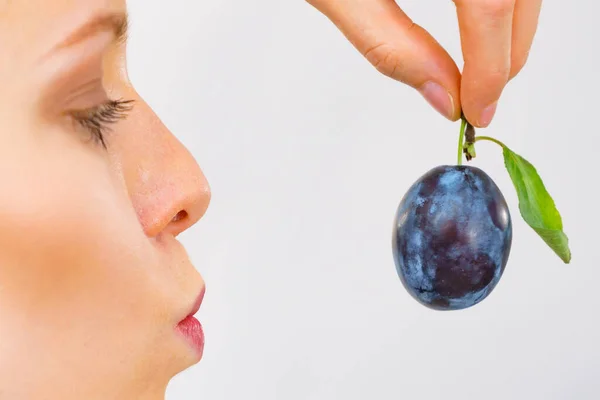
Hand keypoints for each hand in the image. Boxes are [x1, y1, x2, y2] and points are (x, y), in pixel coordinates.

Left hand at [308, 0, 540, 126]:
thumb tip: (441, 94)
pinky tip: (483, 23)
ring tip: (481, 66)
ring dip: (510, 30)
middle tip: (479, 96)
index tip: (477, 108)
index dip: (492, 67)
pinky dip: (504, 1)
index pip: (490, 5)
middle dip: (506, 56)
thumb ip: (390, 45)